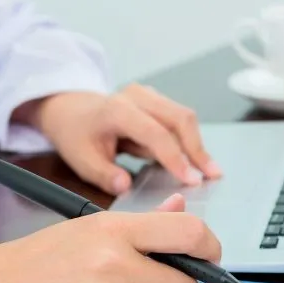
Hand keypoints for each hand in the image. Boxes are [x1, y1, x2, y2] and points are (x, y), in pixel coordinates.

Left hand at [16, 84, 222, 194]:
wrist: (71, 110)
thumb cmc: (76, 134)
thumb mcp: (81, 160)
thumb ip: (104, 175)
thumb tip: (126, 186)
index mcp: (117, 109)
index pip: (155, 133)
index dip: (176, 158)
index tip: (191, 180)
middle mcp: (137, 96)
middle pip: (179, 118)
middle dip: (197, 149)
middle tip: (212, 175)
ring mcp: (148, 95)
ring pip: (184, 117)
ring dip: (196, 145)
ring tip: (208, 171)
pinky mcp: (156, 101)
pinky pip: (178, 119)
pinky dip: (188, 140)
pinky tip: (192, 162)